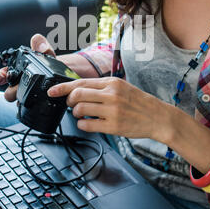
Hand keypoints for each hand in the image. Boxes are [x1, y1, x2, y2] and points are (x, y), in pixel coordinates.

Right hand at [0, 34, 55, 101]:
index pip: (4, 74)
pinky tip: (36, 104)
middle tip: (14, 90)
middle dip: (10, 92)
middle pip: (9, 91)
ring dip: (20, 99)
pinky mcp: (38, 103)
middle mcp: (21, 84)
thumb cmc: (53, 64)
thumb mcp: (47, 53)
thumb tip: (37, 40)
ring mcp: (28, 94)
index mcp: (19, 71)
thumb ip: (42, 46)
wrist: (68, 75)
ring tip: (23, 98)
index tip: (0, 77)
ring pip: (19, 100)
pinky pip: (31, 107)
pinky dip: (32, 106)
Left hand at [48, 77, 171, 141]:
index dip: (63, 87)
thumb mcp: (121, 87)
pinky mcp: (113, 126)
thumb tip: (78, 89)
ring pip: (80, 110)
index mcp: (111, 83)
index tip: (52, 91)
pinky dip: (83, 124)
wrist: (157, 117)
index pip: (81, 82)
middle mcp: (111, 94)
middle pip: (77, 95)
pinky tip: (88, 123)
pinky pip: (88, 125)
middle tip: (72, 105)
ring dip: (76, 113)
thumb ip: (101, 87)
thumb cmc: (138, 102)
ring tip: (83, 114)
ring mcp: (112, 110)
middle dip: (69, 101)